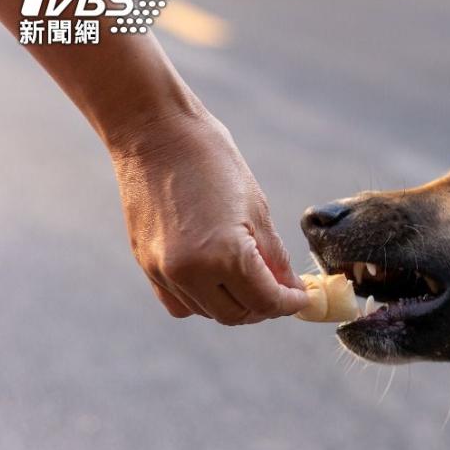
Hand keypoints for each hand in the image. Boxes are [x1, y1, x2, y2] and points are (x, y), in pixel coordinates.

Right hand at [108, 108, 309, 324]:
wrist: (156, 134)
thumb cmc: (213, 161)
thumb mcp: (257, 209)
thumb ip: (274, 257)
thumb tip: (291, 289)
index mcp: (223, 255)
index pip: (265, 301)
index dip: (290, 303)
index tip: (303, 298)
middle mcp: (189, 271)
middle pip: (236, 315)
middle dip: (264, 308)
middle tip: (280, 291)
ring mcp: (163, 271)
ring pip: (208, 311)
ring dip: (235, 304)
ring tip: (252, 282)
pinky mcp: (146, 265)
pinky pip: (180, 302)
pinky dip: (203, 299)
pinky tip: (218, 278)